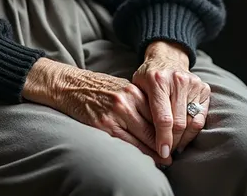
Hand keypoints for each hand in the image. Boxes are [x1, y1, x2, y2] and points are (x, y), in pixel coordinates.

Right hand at [22, 57, 171, 166]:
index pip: (159, 114)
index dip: (169, 131)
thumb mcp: (122, 88)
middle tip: (172, 156)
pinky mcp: (103, 125)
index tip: (175, 141)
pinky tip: (144, 159)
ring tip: (163, 161)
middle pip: (153, 128)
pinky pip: (126, 145)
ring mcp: (115, 114)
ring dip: (154, 153)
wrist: (71, 86)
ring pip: (142, 139)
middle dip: (165, 144)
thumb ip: (139, 102)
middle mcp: (127, 101)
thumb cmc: (99, 89)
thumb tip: (159, 122)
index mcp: (134, 91)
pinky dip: (137, 154)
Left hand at [132, 41, 209, 158]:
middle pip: (179, 123)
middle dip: (172, 142)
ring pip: (191, 122)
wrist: (166, 57)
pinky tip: (185, 137)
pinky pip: (201, 117)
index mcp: (157, 80)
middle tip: (166, 152)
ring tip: (175, 147)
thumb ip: (139, 108)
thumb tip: (142, 140)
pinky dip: (193, 131)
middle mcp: (177, 80)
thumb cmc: (148, 76)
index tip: (162, 153)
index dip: (163, 138)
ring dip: (183, 139)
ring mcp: (192, 83)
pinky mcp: (203, 88)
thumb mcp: (137, 87)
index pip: (163, 118)